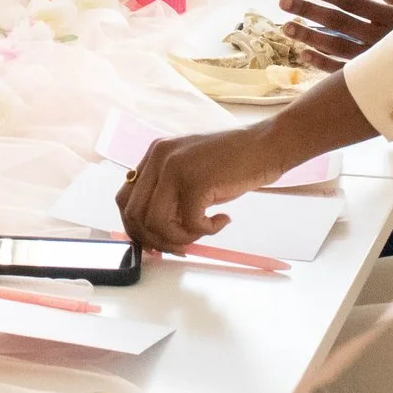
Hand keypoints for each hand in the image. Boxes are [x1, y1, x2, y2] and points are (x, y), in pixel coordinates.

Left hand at [119, 126, 287, 252]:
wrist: (267, 145)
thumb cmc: (234, 162)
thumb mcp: (191, 172)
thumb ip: (170, 193)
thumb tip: (155, 234)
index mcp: (154, 154)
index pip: (125, 199)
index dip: (135, 228)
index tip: (154, 243)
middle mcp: (158, 157)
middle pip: (134, 214)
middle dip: (155, 239)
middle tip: (180, 247)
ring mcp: (175, 168)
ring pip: (156, 223)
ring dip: (180, 238)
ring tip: (204, 231)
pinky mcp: (196, 181)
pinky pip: (190, 224)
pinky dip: (207, 231)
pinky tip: (222, 219)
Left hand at [279, 0, 392, 66]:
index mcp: (389, 17)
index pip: (350, 2)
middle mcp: (378, 38)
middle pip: (336, 22)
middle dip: (308, 10)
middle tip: (283, 2)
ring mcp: (373, 61)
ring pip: (334, 46)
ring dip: (309, 36)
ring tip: (287, 28)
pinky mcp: (372, 80)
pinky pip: (342, 71)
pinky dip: (322, 62)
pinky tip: (303, 54)